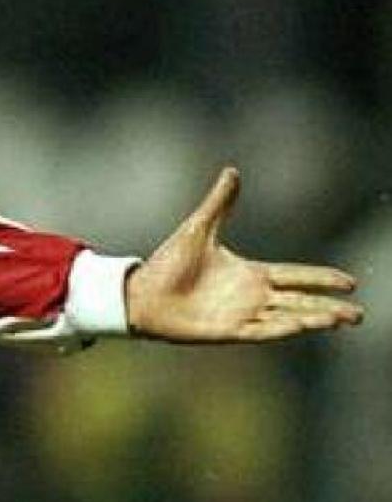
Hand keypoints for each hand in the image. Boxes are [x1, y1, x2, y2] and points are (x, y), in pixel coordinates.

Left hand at [126, 167, 364, 342]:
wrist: (142, 293)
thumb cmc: (168, 263)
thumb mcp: (199, 228)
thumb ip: (220, 203)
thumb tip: (232, 171)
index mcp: (250, 274)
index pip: (295, 277)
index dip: (320, 279)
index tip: (349, 282)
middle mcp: (251, 297)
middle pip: (300, 302)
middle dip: (329, 307)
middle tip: (358, 314)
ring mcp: (242, 315)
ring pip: (288, 318)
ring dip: (315, 319)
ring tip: (342, 319)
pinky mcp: (228, 331)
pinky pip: (262, 330)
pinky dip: (283, 328)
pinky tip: (304, 325)